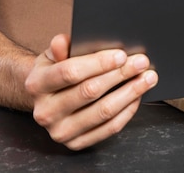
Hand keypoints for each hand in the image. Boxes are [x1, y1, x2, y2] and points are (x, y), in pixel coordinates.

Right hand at [25, 34, 157, 150]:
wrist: (44, 99)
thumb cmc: (53, 70)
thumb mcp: (51, 54)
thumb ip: (59, 46)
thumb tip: (63, 41)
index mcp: (37, 84)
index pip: (70, 72)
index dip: (98, 63)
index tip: (122, 55)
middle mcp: (45, 112)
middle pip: (90, 91)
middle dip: (120, 75)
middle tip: (141, 63)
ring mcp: (60, 131)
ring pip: (103, 112)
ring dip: (129, 93)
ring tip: (146, 79)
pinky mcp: (76, 144)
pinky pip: (108, 128)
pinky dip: (126, 111)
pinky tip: (136, 96)